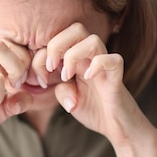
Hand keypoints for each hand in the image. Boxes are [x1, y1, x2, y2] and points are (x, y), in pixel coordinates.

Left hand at [31, 22, 156, 156]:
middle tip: (51, 68)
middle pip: (76, 28)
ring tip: (67, 76)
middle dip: (57, 45)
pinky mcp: (116, 78)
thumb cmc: (93, 109)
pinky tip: (88, 78)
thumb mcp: (68, 100)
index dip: (41, 56)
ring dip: (73, 55)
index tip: (40, 79)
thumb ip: (59, 88)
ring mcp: (105, 66)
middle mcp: (91, 57)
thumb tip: (56, 82)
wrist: (116, 127)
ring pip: (93, 39)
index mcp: (77, 58)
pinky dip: (98, 65)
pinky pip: (113, 60)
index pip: (57, 39)